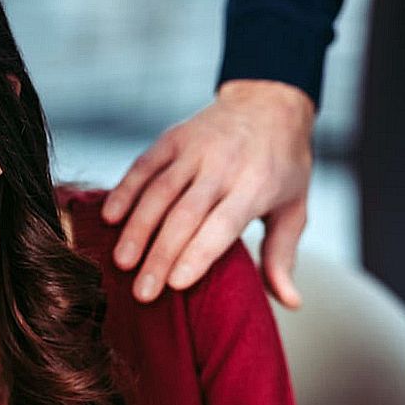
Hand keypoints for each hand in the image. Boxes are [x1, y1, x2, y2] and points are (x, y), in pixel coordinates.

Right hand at [102, 79, 314, 308]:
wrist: (269, 101)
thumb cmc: (283, 166)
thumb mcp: (294, 208)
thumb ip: (283, 256)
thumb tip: (290, 303)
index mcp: (256, 186)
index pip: (222, 225)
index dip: (198, 254)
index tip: (175, 285)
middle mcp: (223, 165)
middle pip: (185, 215)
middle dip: (161, 255)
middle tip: (143, 293)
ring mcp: (195, 149)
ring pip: (159, 191)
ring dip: (138, 228)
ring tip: (121, 263)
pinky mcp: (173, 138)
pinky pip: (144, 165)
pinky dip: (125, 190)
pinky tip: (110, 218)